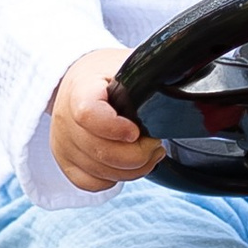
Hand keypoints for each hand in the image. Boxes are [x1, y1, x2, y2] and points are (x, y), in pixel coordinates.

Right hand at [49, 45, 164, 194]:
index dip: (115, 128)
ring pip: (100, 172)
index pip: (88, 114)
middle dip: (138, 155)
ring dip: (133, 169)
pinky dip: (113, 179)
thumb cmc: (108, 74)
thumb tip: (184, 77)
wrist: (77, 80)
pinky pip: (90, 183)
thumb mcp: (128, 64)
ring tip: (149, 152)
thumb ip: (149, 72)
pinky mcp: (66, 161)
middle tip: (156, 144)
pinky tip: (127, 164)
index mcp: (80, 89)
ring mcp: (63, 143)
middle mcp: (65, 118)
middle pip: (99, 150)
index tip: (136, 131)